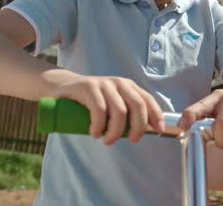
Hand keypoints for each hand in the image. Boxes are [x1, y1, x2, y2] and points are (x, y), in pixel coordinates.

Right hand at [48, 75, 164, 144]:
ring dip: (116, 131)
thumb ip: (125, 114)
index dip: (156, 115)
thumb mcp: (112, 105)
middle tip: (132, 140)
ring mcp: (104, 84)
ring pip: (120, 111)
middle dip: (138, 126)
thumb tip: (141, 133)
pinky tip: (95, 133)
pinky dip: (99, 125)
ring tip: (108, 140)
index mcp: (129, 87)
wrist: (63, 87)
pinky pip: (99, 109)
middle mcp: (119, 83)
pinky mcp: (88, 87)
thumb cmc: (91, 102)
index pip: (148, 100)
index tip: (159, 130)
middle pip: (138, 106)